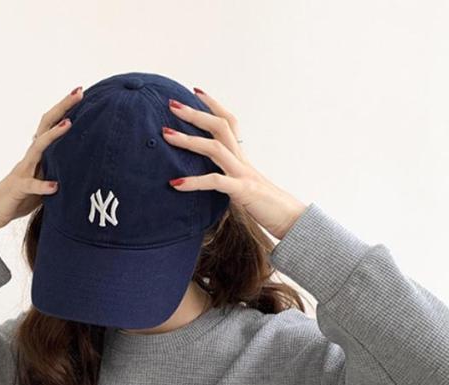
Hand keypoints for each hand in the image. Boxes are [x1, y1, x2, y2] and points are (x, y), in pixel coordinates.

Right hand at [0, 85, 83, 238]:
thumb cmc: (22, 196)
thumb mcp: (45, 180)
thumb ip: (58, 170)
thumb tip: (83, 164)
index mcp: (38, 153)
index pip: (52, 125)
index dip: (65, 109)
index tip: (81, 92)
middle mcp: (31, 156)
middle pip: (45, 126)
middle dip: (62, 108)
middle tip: (78, 92)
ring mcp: (24, 170)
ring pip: (38, 148)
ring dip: (53, 136)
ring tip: (68, 124)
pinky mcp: (19, 188)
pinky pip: (31, 185)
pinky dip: (43, 185)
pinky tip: (55, 186)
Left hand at [162, 90, 307, 239]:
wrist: (290, 220)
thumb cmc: (265, 206)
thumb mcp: (242, 187)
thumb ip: (227, 178)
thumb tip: (211, 178)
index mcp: (242, 158)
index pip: (228, 122)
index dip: (213, 105)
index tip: (195, 91)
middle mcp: (242, 161)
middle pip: (219, 126)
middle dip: (195, 113)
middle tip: (171, 103)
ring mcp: (243, 174)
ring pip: (214, 148)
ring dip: (188, 140)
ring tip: (166, 135)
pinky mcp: (242, 191)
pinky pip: (215, 182)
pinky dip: (193, 182)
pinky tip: (175, 183)